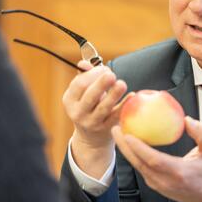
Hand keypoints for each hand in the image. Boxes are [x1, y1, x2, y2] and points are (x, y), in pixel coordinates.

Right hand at [62, 60, 130, 178]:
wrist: (91, 138)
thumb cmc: (88, 106)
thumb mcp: (82, 93)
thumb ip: (84, 76)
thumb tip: (84, 62)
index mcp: (69, 100)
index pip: (79, 84)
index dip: (92, 74)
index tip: (104, 69)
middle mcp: (78, 113)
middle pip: (90, 96)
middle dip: (101, 83)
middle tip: (111, 74)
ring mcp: (91, 123)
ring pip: (103, 108)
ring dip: (113, 95)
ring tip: (122, 84)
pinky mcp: (105, 129)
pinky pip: (116, 116)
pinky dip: (124, 105)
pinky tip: (132, 95)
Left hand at [111, 116, 201, 201]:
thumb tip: (186, 120)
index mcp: (178, 173)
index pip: (153, 160)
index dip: (139, 148)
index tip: (128, 134)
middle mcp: (164, 181)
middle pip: (138, 163)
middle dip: (124, 146)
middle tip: (116, 128)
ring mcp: (157, 184)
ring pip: (137, 166)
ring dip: (126, 150)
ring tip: (119, 132)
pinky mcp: (154, 185)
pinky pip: (140, 168)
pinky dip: (133, 155)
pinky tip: (129, 142)